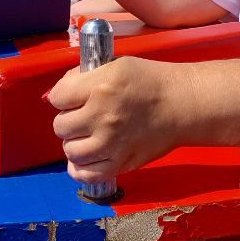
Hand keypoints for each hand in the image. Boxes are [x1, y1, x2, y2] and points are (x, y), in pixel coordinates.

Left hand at [48, 57, 187, 182]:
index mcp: (100, 87)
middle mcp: (102, 117)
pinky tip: (85, 159)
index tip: (71, 97)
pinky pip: (88, 175)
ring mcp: (111, 144)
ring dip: (74, 143)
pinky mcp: (121, 163)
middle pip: (61, 126)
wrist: (182, 104)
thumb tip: (58, 93)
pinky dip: (80, 169)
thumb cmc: (150, 81)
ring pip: (71, 152)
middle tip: (81, 116)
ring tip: (85, 136)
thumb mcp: (116, 65)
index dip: (62, 96)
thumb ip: (85, 77)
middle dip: (67, 119)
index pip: (58, 97)